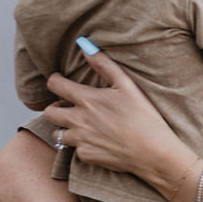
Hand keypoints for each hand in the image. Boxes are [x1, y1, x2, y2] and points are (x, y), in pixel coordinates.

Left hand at [46, 46, 183, 181]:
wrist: (154, 152)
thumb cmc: (144, 116)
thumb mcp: (127, 85)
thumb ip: (104, 64)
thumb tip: (84, 45)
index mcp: (87, 100)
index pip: (54, 85)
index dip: (55, 81)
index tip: (61, 82)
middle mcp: (78, 120)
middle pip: (48, 113)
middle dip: (54, 108)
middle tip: (67, 107)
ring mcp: (81, 140)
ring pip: (57, 134)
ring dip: (66, 129)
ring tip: (81, 126)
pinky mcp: (87, 156)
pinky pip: (75, 150)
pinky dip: (82, 145)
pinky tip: (98, 142)